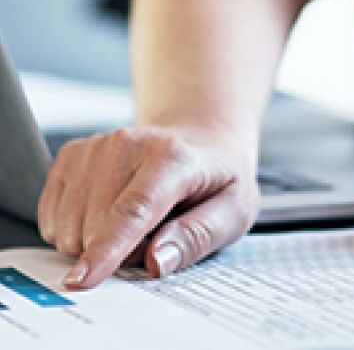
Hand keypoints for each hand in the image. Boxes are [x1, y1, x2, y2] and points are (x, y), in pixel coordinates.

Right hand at [37, 126, 258, 288]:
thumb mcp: (234, 211)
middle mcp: (129, 145)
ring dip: (97, 241)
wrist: (202, 139)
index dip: (107, 249)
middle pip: (95, 226)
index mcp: (174, 159)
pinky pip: (52, 216)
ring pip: (68, 225)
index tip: (84, 279)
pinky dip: (77, 228)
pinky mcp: (73, 154)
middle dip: (122, 252)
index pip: (134, 210)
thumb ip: (198, 237)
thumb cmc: (217, 177)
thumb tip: (157, 262)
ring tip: (138, 222)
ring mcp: (96, 147)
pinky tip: (109, 214)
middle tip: (158, 234)